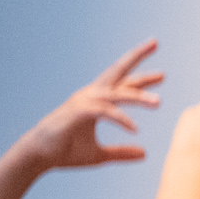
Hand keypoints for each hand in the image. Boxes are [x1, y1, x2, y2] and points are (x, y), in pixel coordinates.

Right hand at [20, 40, 162, 169]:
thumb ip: (121, 153)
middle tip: (155, 42)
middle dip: (136, 56)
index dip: (141, 79)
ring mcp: (84, 101)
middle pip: (117, 71)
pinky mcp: (78, 112)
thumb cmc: (64, 152)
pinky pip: (104, 111)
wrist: (37, 156)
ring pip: (116, 93)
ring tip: (158, 103)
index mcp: (96, 101)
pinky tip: (134, 129)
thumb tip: (145, 153)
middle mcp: (91, 95)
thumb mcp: (100, 155)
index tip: (162, 75)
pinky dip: (120, 118)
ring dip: (138, 96)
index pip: (122, 84)